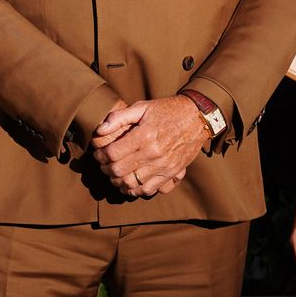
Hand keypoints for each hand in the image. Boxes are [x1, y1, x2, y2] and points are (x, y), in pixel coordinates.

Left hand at [92, 94, 208, 197]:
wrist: (197, 117)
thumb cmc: (167, 110)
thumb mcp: (142, 106)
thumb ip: (119, 117)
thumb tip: (100, 130)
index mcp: (144, 136)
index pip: (113, 154)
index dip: (100, 156)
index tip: (98, 154)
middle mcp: (154, 153)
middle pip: (120, 171)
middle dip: (106, 169)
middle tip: (103, 165)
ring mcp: (164, 165)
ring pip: (132, 183)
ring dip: (118, 182)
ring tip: (114, 175)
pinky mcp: (172, 173)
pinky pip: (149, 190)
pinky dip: (135, 190)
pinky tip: (129, 183)